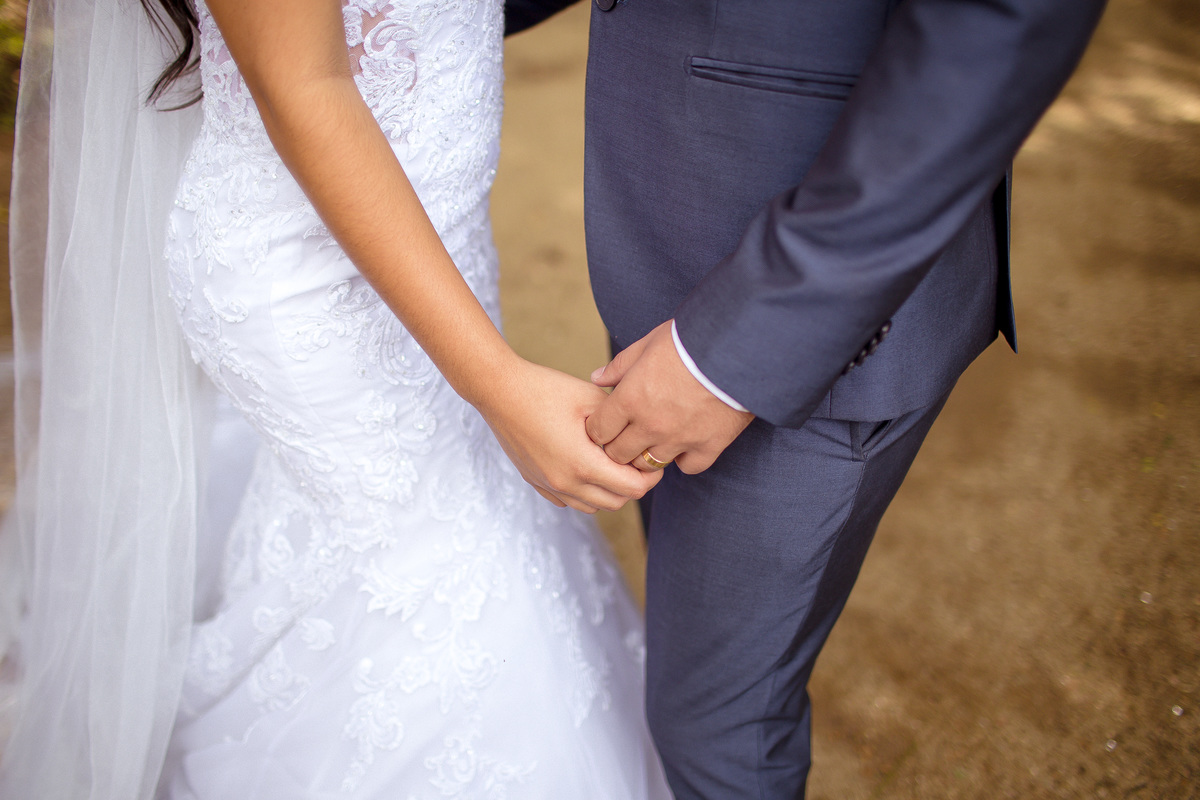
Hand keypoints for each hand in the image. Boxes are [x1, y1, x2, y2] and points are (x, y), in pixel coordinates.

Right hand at [476, 359, 662, 512]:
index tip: (653, 459)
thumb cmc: (545, 389)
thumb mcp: (591, 398)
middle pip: (616, 502)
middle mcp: (565, 483)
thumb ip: (620, 422)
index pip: (632, 488)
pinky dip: (584, 491)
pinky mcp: (536, 482)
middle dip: (633, 485)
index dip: (650, 476)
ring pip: (592, 506)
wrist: (499, 390)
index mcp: (583, 464)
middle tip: (637, 461)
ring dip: (609, 491)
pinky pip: (569, 501)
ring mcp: (548, 485)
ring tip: (612, 464)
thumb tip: (641, 435)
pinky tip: (585, 467)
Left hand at [586, 321, 753, 473]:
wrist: (739, 347)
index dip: (598, 429)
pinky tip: (686, 442)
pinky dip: (685, 459)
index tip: (608, 422)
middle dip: (618, 446)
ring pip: (649, 465)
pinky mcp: (708, 446)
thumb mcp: (649, 344)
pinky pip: (688, 467)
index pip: (597, 432)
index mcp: (630, 398)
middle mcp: (650, 425)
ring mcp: (679, 439)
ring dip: (648, 454)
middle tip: (627, 434)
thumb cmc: (691, 340)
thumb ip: (620, 366)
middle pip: (618, 455)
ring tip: (655, 438)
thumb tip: (597, 379)